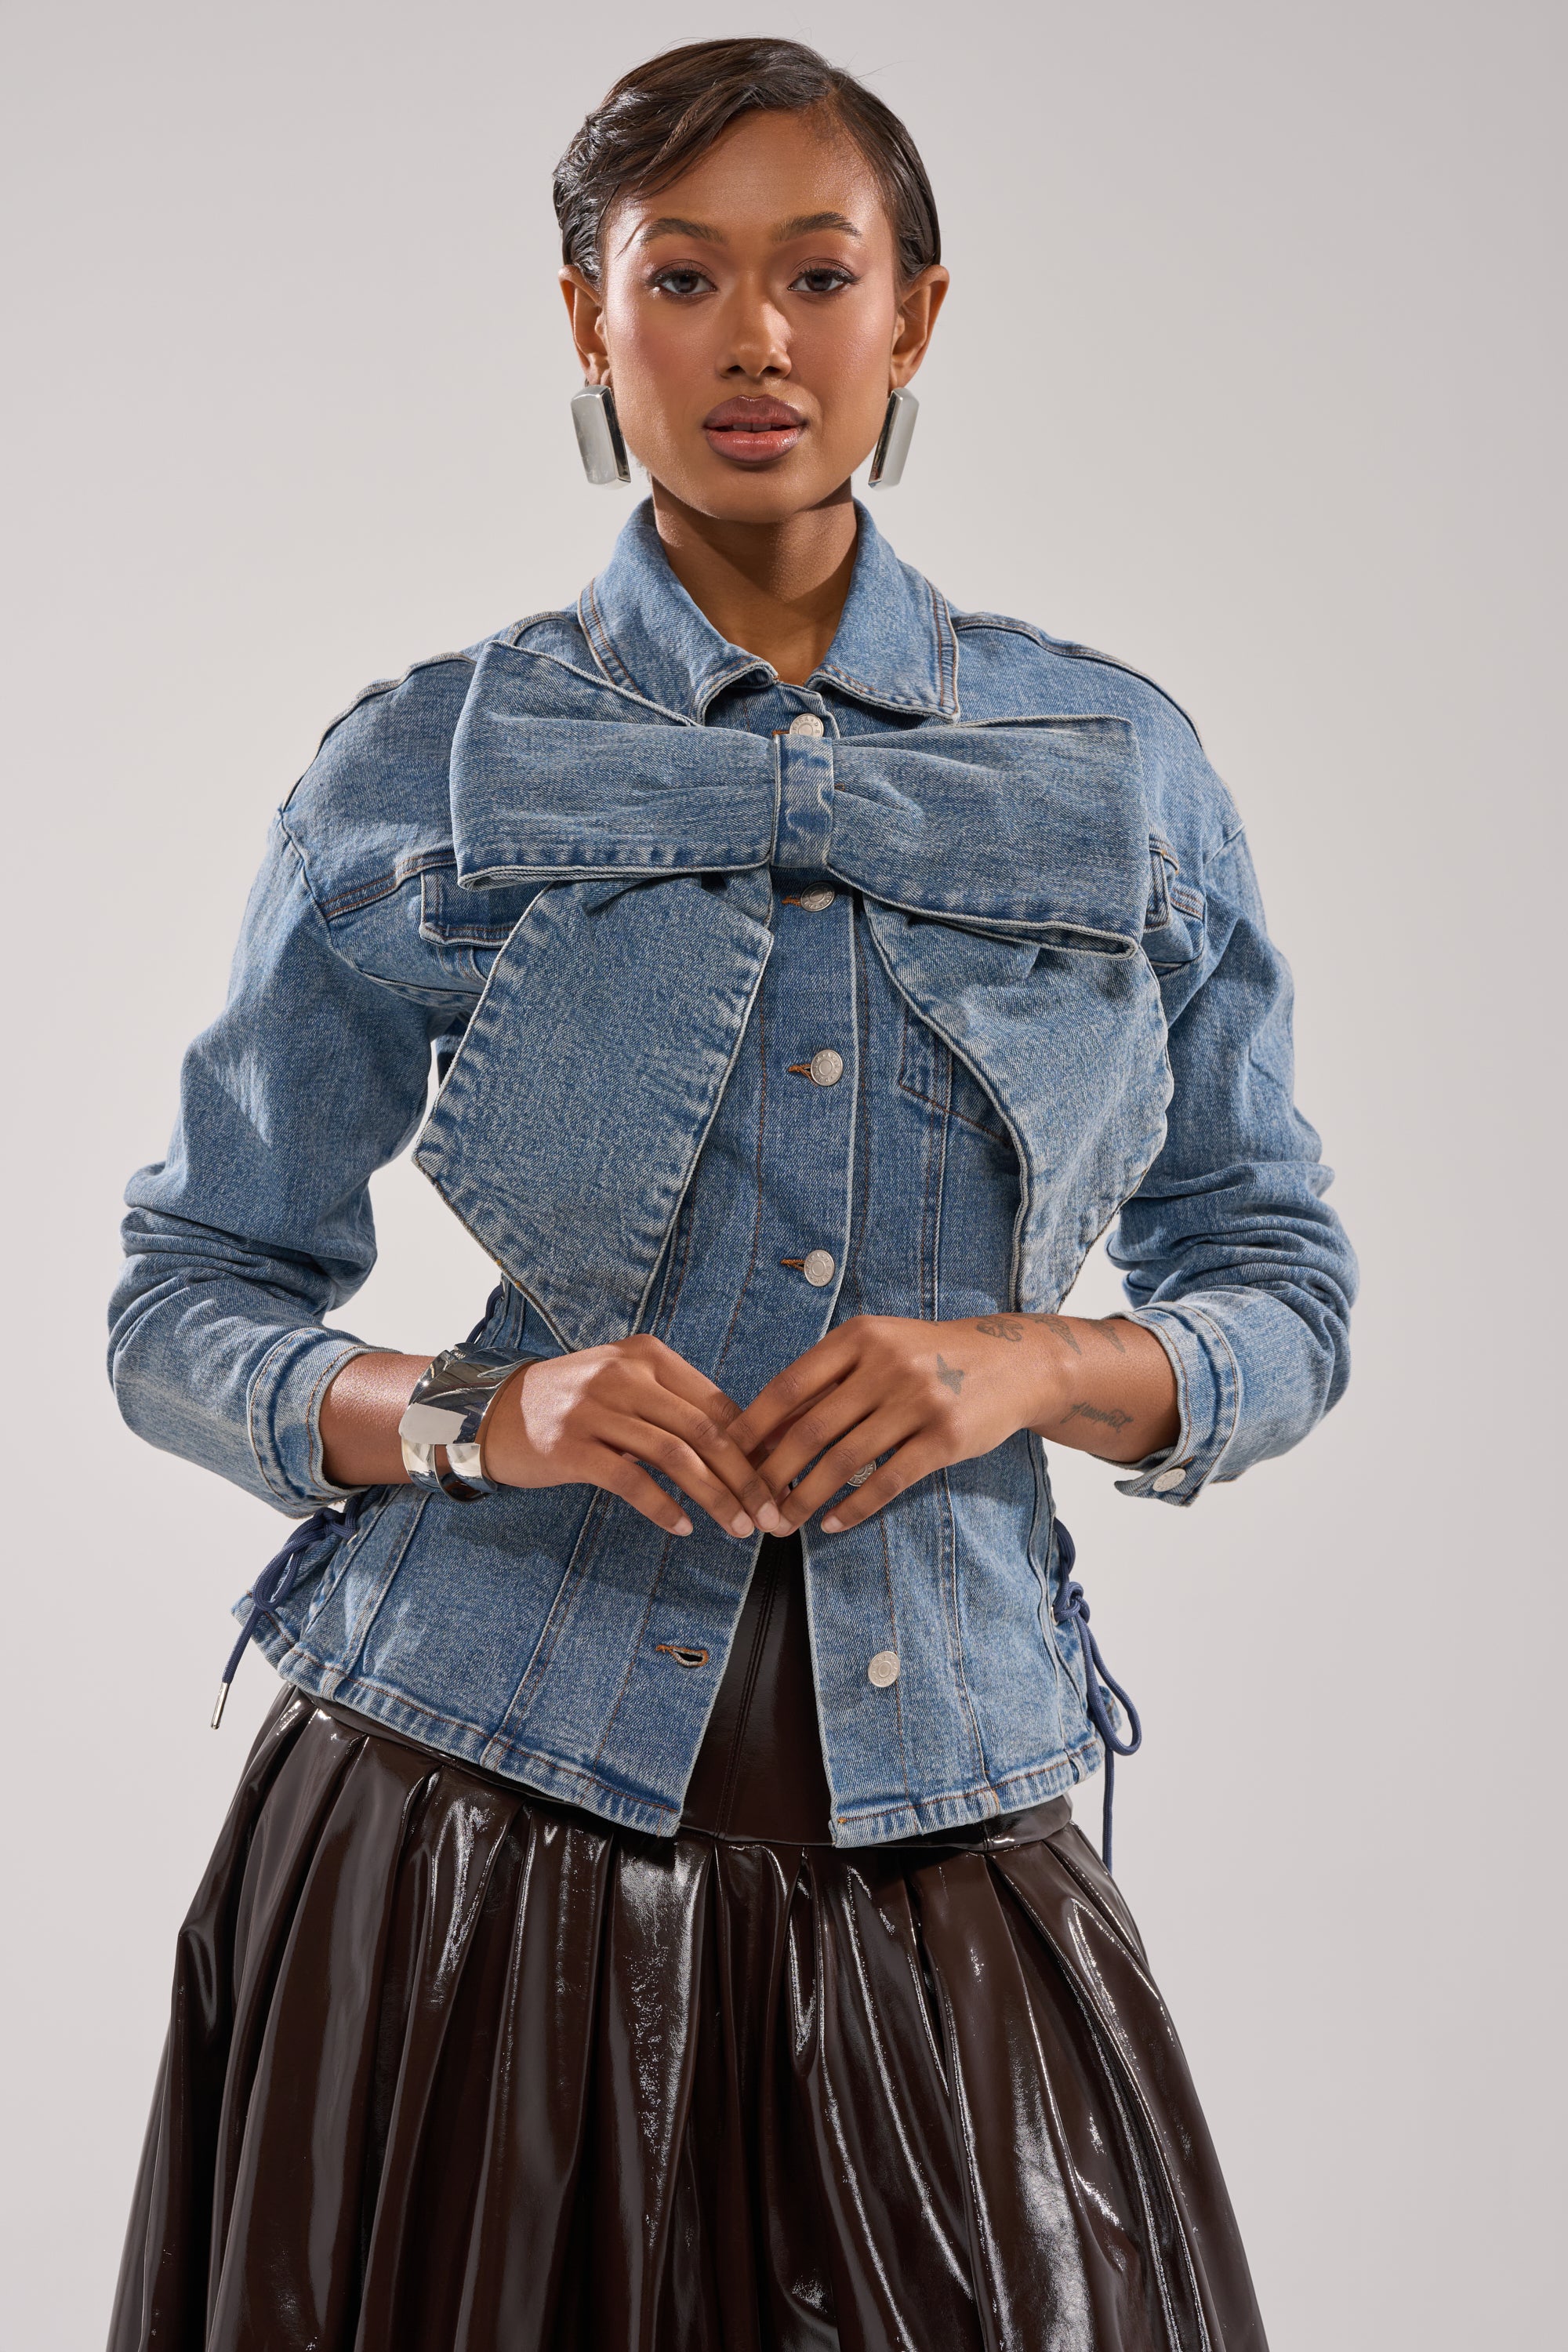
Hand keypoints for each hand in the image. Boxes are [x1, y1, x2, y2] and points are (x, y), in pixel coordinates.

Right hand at [481, 1333, 785, 1541]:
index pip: (718, 1404)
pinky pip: (630, 1480)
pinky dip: (662, 1506)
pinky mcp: (572, 1446)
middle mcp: (625, 1375)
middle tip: (770, 1514)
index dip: (754, 1446)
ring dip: (715, 1497)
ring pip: (675, 1456)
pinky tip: (683, 1528)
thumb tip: (744, 1447)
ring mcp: (596, 1409)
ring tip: (738, 1528)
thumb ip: (675, 1404)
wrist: (496, 1411)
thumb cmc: (574, 1404)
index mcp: (648, 1355)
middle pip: (705, 1431)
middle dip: (746, 1478)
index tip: (777, 1481)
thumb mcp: (625, 1383)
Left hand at [728, 1312, 1176, 1535]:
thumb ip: (830, 1379)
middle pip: (811, 1429)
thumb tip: (766, 1427)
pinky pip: (886, 1481)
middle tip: (749, 1503)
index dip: (754, 1424)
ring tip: (783, 1521)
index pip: (790, 1385)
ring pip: (844, 1461)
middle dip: (772, 1473)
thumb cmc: (930, 1356)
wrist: (1013, 1362)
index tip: (726, 1455)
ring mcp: (918, 1402)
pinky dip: (853, 1507)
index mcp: (860, 1337)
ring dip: (806, 1497)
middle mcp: (887, 1365)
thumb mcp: (880, 1346)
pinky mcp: (943, 1439)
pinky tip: (831, 1522)